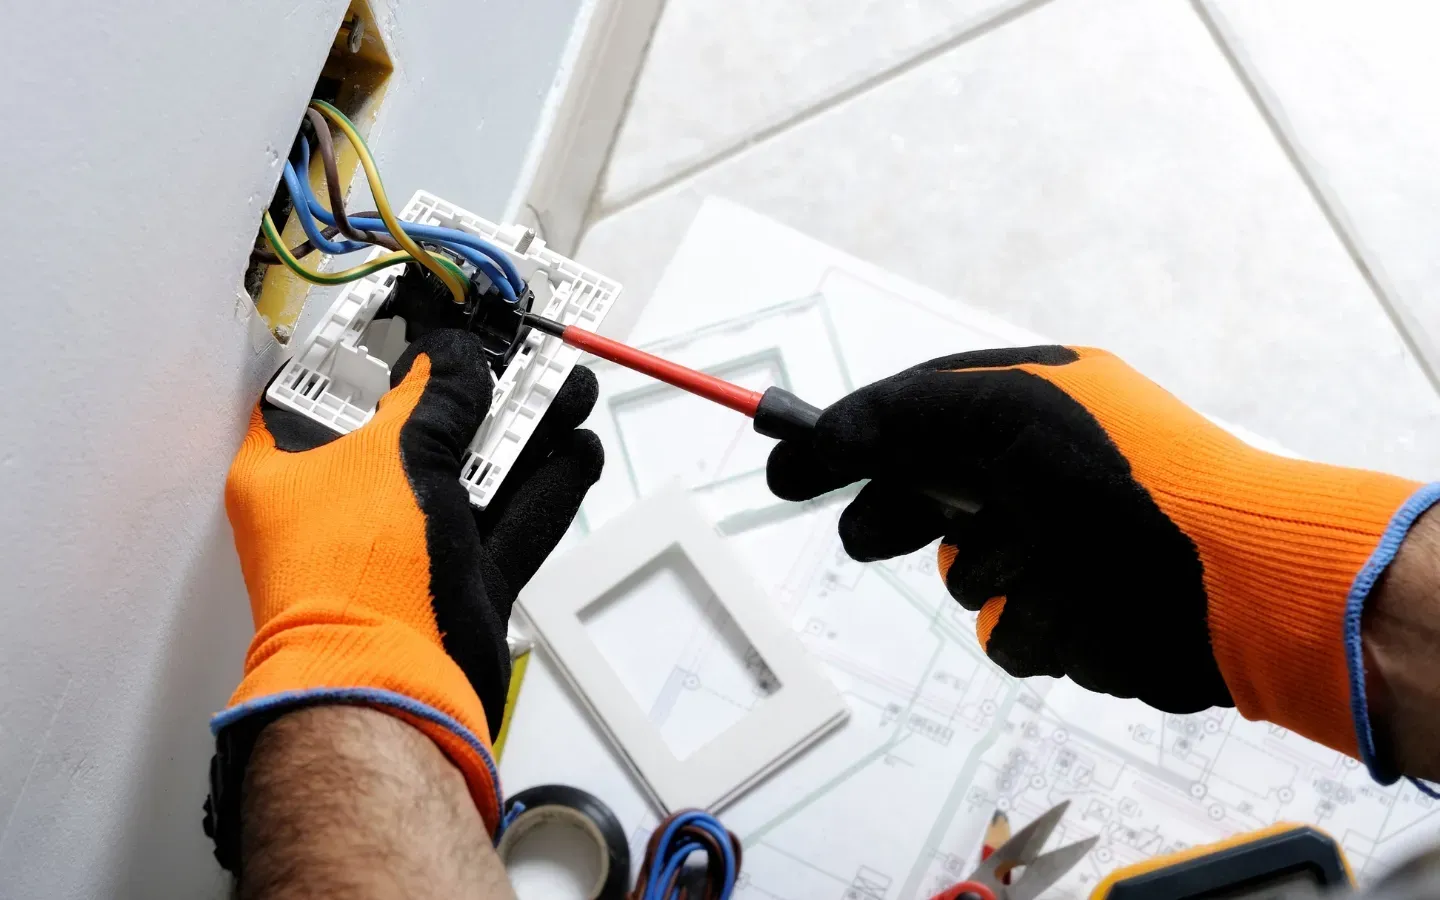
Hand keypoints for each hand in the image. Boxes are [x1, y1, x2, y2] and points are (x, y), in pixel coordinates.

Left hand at [208, 329, 600, 863]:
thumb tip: (454, 359)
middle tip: (523, 354)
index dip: (378, 348)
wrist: (391, 691)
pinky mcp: (459, 583)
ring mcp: (407, 547)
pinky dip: (545, 490)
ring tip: (570, 390)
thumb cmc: (356, 579)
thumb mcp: (395, 458)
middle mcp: (348, 507)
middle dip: (481, 390)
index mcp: (294, 471)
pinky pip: (510, 524)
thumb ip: (434, 398)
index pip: (329, 388)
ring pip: (476, 475)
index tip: (428, 318)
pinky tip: (576, 452)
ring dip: (527, 434)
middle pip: (421, 428)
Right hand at [768, 346, 1423, 759]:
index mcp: (1029, 408)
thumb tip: (815, 436)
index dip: (847, 439)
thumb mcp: (998, 411)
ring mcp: (1055, 550)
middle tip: (872, 532)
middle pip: (923, 497)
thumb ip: (896, 414)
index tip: (785, 464)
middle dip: (896, 515)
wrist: (1233, 584)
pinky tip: (1067, 603)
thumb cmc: (1127, 477)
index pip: (912, 416)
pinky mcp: (1071, 620)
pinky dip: (1026, 618)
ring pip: (962, 572)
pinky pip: (1005, 630)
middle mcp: (1038, 474)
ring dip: (983, 569)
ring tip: (1029, 559)